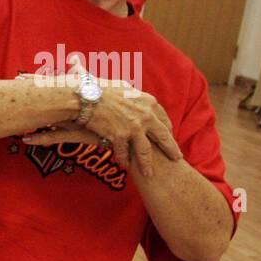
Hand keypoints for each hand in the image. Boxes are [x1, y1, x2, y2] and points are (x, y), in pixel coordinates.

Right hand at [28, 64, 181, 176]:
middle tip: (177, 158)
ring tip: (150, 174)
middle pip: (163, 136)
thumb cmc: (98, 89)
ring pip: (145, 150)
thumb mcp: (122, 87)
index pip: (164, 118)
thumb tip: (130, 89)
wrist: (83, 96)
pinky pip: (124, 152)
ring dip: (148, 164)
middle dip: (171, 149)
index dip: (167, 130)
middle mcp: (145, 115)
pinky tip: (124, 165)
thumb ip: (131, 93)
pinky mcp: (120, 136)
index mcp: (148, 102)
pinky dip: (123, 159)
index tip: (168, 137)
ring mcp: (133, 127)